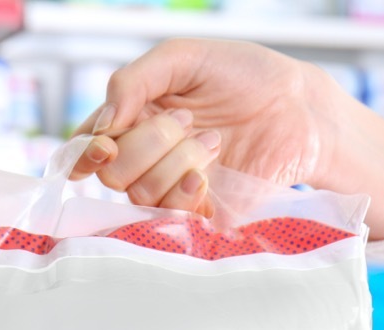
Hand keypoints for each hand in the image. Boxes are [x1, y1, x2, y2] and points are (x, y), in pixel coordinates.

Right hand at [70, 39, 383, 238]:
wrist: (299, 107)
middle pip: (112, 172)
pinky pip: (172, 216)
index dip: (84, 154)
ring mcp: (172, 188)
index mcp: (133, 120)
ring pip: (141, 193)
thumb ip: (133, 81)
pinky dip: (186, 192)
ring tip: (214, 140)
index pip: (86, 148)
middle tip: (188, 119)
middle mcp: (146, 158)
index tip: (106, 143)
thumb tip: (102, 126)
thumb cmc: (244, 77)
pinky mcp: (200, 213)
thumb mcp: (184, 58)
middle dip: (149, 142)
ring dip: (177, 160)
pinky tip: (207, 174)